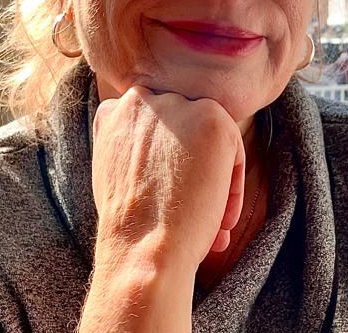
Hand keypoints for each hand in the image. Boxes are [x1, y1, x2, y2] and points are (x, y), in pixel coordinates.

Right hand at [91, 86, 245, 272]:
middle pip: (184, 128)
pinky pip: (233, 147)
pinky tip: (221, 219)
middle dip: (192, 168)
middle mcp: (144, 97)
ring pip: (209, 137)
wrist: (143, 249)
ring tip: (211, 221)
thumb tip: (166, 141)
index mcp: (117, 108)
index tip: (169, 194)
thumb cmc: (130, 223)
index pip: (154, 123)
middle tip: (192, 206)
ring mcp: (178, 106)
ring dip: (214, 177)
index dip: (167, 162)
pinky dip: (232, 184)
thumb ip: (134, 140)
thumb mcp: (114, 167)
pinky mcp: (211, 117)